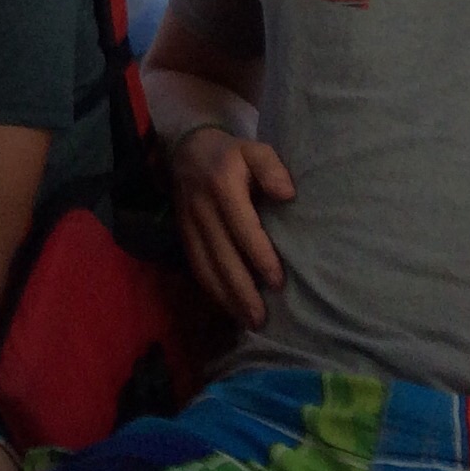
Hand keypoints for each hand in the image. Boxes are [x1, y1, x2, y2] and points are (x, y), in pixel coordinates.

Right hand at [167, 123, 292, 327]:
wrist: (187, 148)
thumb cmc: (232, 154)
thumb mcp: (255, 149)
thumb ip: (271, 168)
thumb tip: (287, 195)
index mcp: (222, 184)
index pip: (241, 226)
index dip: (259, 256)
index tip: (278, 283)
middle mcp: (201, 207)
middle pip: (221, 254)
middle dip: (241, 289)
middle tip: (261, 318)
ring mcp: (188, 222)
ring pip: (205, 265)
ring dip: (225, 296)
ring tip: (248, 321)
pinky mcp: (182, 233)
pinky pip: (195, 265)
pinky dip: (210, 289)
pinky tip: (228, 307)